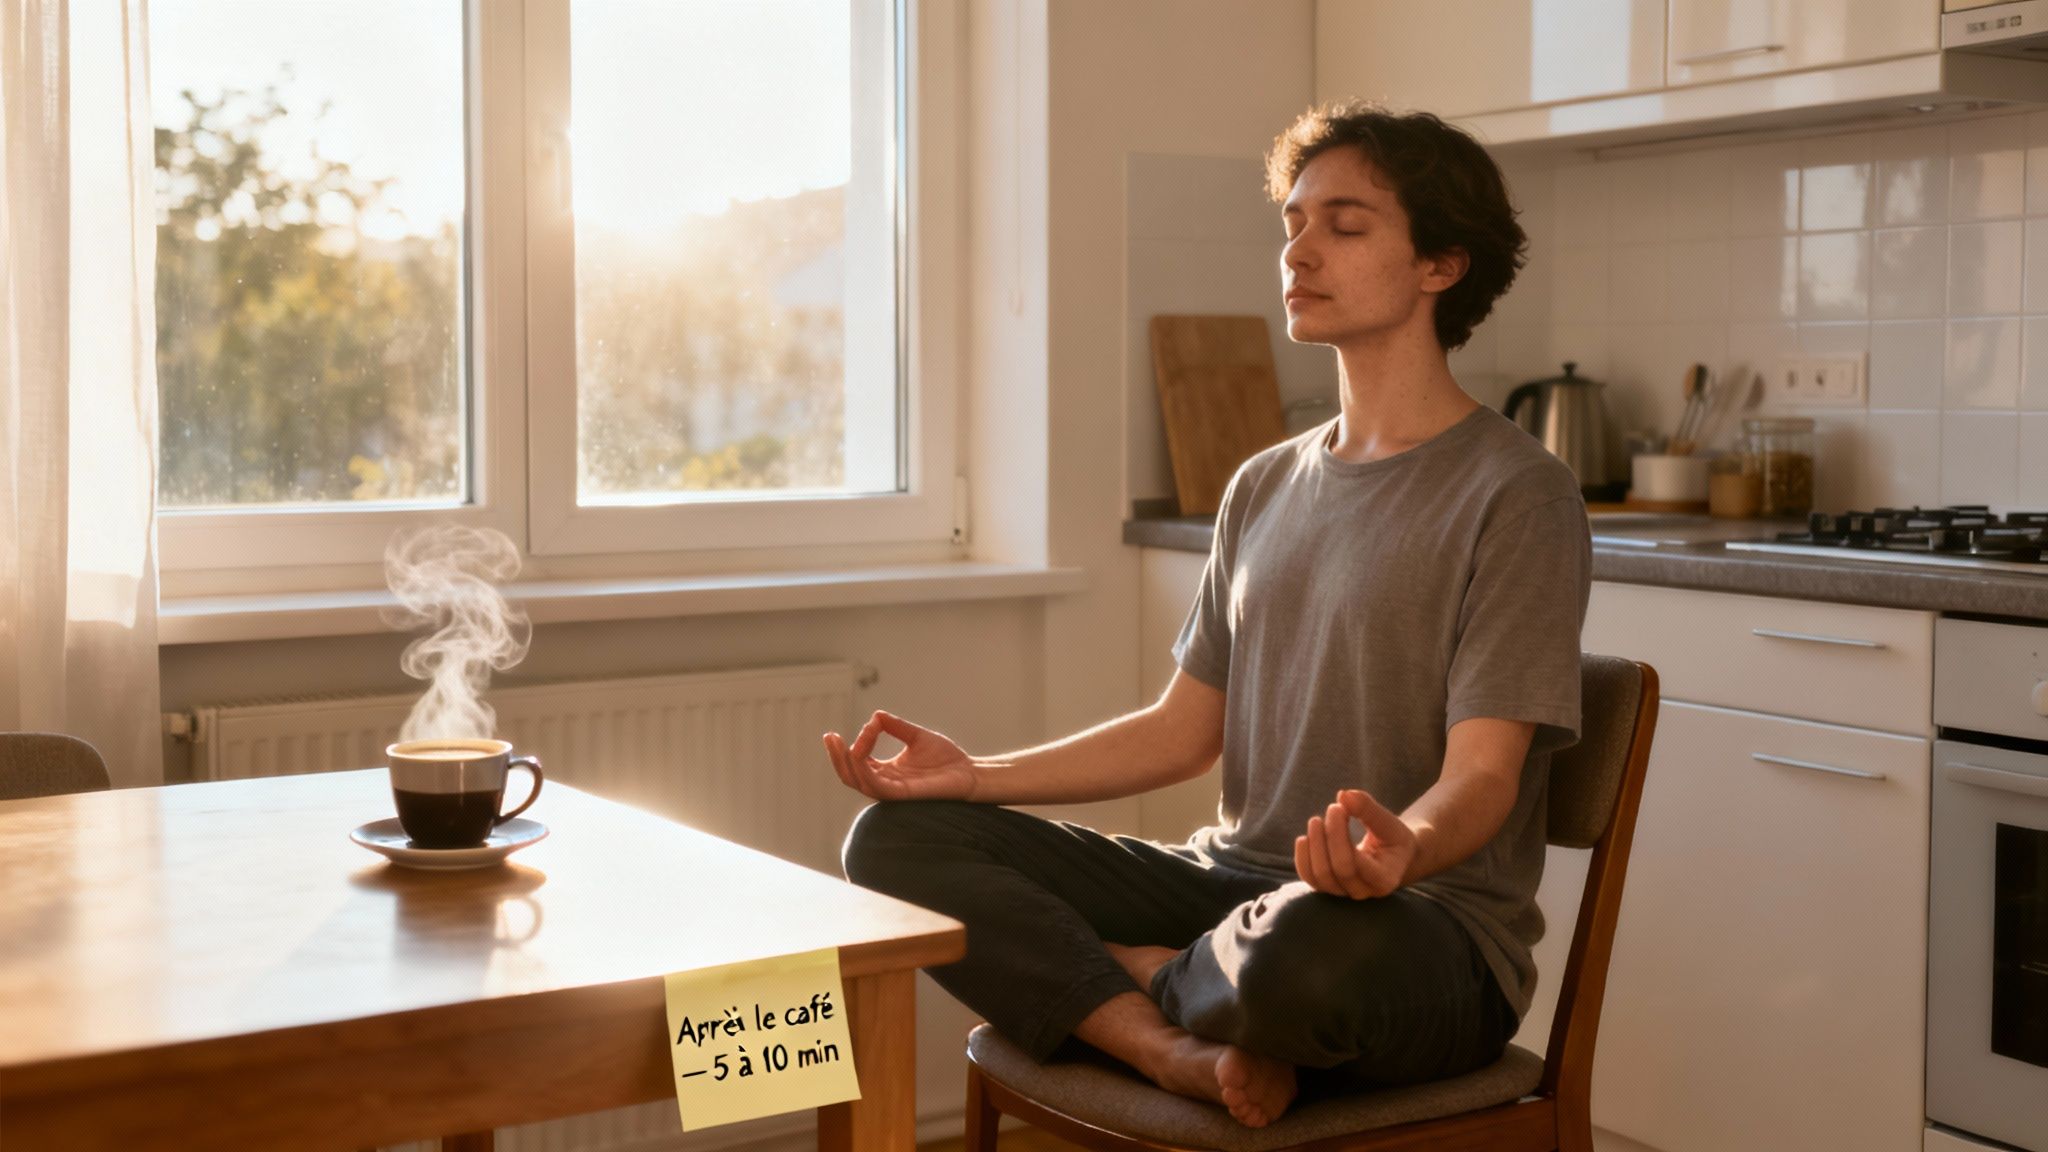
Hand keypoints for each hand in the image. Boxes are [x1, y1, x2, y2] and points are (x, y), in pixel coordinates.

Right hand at [822, 710, 978, 801]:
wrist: (969, 772)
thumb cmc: (946, 758)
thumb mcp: (916, 736)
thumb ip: (895, 727)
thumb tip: (875, 715)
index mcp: (887, 772)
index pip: (859, 762)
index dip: (855, 744)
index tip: (870, 724)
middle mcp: (886, 783)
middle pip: (850, 776)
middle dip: (836, 757)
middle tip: (829, 737)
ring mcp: (894, 791)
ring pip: (859, 782)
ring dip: (847, 763)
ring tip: (842, 745)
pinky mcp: (904, 795)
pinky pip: (877, 786)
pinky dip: (864, 771)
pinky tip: (859, 755)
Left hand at [1293, 788, 1416, 898]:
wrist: (1392, 857)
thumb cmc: (1392, 838)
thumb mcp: (1389, 822)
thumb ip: (1369, 809)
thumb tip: (1344, 795)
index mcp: (1384, 879)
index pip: (1352, 863)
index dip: (1338, 834)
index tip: (1338, 807)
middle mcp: (1363, 891)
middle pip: (1335, 870)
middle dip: (1327, 837)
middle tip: (1332, 808)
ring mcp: (1345, 893)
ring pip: (1319, 878)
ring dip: (1313, 847)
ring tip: (1316, 821)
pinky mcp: (1330, 888)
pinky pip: (1310, 879)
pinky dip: (1302, 859)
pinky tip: (1304, 839)